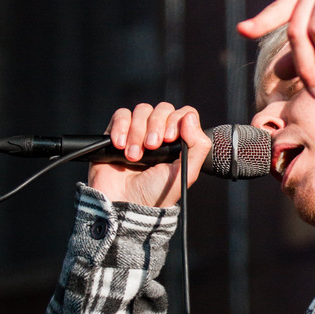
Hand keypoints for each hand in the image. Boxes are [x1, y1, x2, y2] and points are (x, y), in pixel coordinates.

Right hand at [87, 103, 210, 207]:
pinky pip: (121, 115)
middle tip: (151, 147)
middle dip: (156, 125)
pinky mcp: (116, 133)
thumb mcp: (185, 173)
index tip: (169, 138)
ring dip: (137, 132)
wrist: (124, 204)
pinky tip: (120, 146)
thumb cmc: (156, 194)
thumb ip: (198, 146)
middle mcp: (158, 134)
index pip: (182, 114)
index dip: (176, 120)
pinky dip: (121, 127)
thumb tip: (190, 116)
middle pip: (162, 108)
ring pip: (142, 110)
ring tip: (134, 156)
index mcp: (177, 142)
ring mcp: (137, 132)